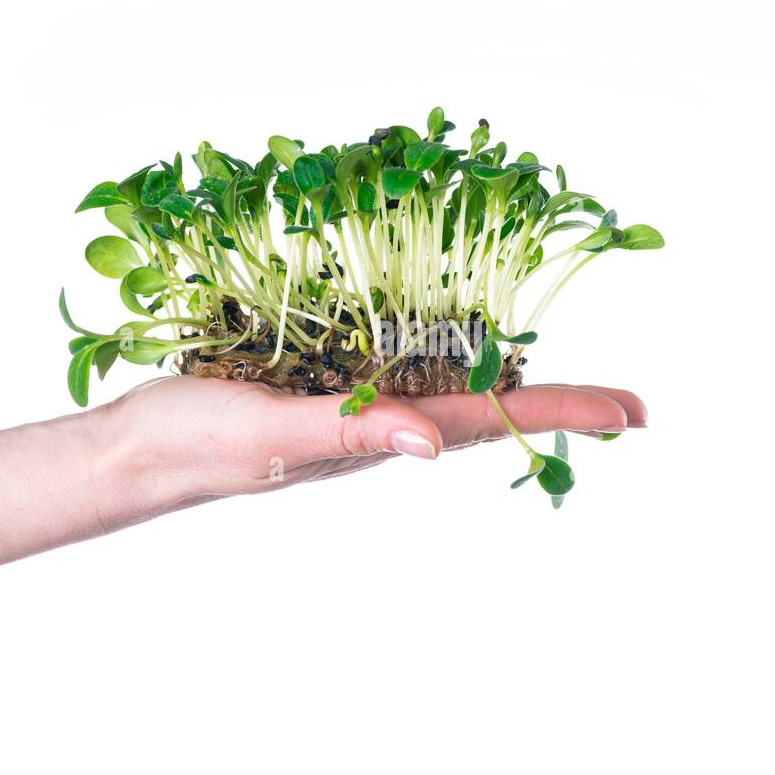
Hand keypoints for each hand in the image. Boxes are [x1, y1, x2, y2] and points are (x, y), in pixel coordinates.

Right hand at [99, 375, 647, 500]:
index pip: (491, 417)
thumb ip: (351, 434)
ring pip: (448, 377)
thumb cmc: (201, 444)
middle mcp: (381, 415)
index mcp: (382, 431)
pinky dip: (439, 338)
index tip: (633, 415)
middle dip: (557, 400)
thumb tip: (434, 445)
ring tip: (563, 369)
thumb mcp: (276, 436)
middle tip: (626, 405)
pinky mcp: (321, 372)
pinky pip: (395, 353)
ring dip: (510, 373)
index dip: (563, 410)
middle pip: (488, 402)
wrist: (141, 444)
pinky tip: (451, 329)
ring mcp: (354, 394)